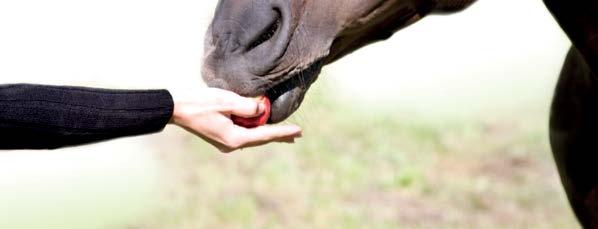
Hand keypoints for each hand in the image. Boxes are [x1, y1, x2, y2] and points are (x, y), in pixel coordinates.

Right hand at [169, 88, 301, 152]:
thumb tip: (262, 110)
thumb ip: (248, 106)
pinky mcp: (220, 136)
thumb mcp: (227, 101)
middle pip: (261, 138)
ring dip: (267, 133)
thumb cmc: (200, 103)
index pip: (265, 134)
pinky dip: (255, 130)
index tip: (299, 131)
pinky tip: (261, 128)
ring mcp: (225, 142)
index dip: (283, 132)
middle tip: (297, 135)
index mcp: (235, 138)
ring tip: (284, 133)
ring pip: (252, 136)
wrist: (176, 109)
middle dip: (278, 135)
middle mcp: (231, 144)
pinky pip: (243, 133)